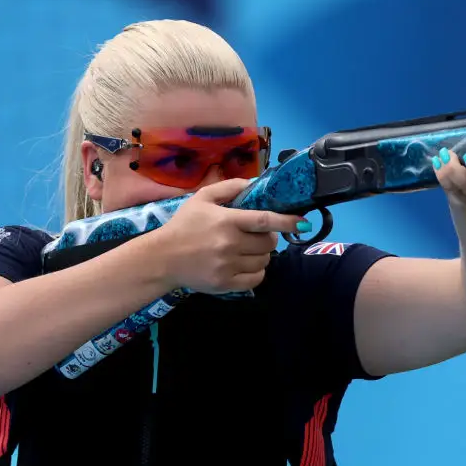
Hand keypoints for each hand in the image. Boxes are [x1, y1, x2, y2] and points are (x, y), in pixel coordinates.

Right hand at [153, 178, 307, 293]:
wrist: (162, 258)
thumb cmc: (183, 226)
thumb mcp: (202, 199)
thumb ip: (228, 187)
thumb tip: (253, 182)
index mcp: (227, 221)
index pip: (266, 220)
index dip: (288, 221)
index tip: (303, 223)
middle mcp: (230, 244)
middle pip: (269, 243)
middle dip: (269, 238)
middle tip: (257, 236)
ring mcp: (228, 266)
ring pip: (264, 261)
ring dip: (262, 255)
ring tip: (248, 250)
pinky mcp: (226, 284)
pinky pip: (256, 279)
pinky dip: (257, 272)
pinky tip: (246, 264)